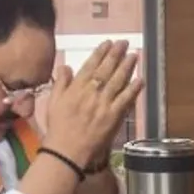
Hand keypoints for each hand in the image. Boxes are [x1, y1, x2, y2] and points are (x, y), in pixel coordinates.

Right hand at [41, 40, 144, 167]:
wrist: (66, 150)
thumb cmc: (58, 127)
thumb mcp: (53, 102)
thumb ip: (61, 83)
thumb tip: (65, 66)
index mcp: (76, 88)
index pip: (90, 66)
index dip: (100, 53)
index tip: (108, 43)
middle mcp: (91, 92)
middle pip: (106, 70)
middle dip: (116, 54)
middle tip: (125, 43)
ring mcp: (103, 104)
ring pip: (117, 81)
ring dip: (127, 67)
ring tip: (134, 55)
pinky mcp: (113, 116)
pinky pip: (126, 99)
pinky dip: (133, 89)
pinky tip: (140, 79)